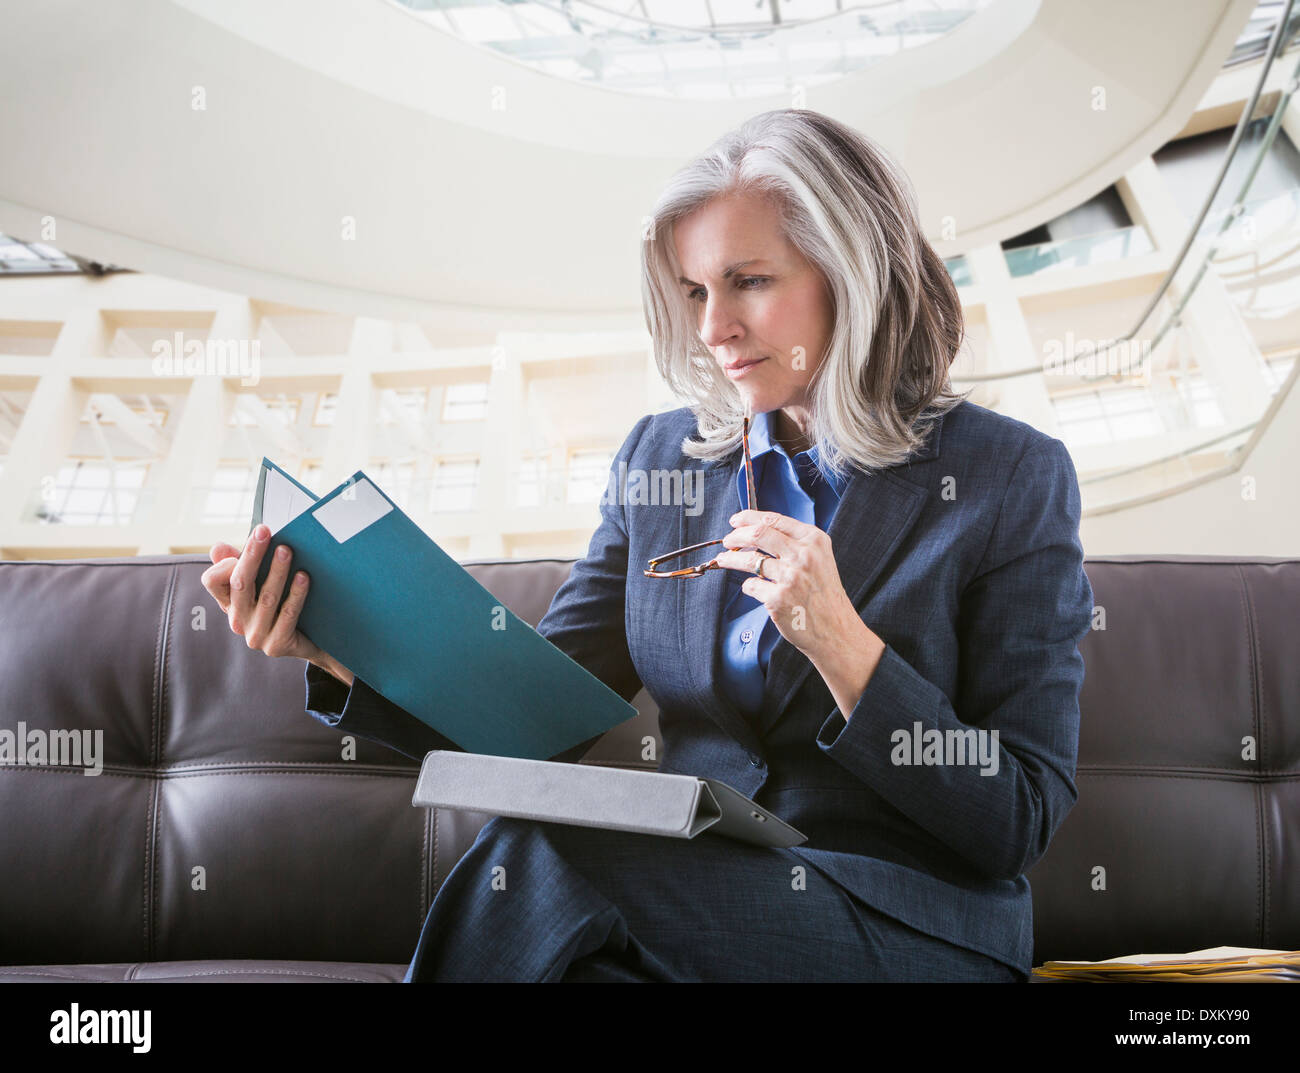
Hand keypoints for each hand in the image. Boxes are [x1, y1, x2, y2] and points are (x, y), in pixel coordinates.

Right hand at [201, 527, 354, 686]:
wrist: (310, 642)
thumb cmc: (283, 607)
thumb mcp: (261, 584)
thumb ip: (242, 565)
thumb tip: (218, 547)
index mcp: (230, 603)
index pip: (212, 580)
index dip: (227, 561)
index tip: (251, 540)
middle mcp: (238, 620)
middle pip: (239, 583)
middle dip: (252, 555)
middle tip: (264, 532)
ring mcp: (256, 635)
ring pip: (267, 598)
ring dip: (277, 571)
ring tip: (287, 551)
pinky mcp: (276, 645)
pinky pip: (288, 615)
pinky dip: (296, 594)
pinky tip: (304, 577)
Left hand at [714, 508, 884, 718]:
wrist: (836, 631)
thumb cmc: (824, 595)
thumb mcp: (820, 559)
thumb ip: (795, 543)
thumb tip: (756, 530)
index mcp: (814, 540)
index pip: (774, 520)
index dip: (749, 518)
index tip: (736, 521)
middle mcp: (804, 556)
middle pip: (758, 534)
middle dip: (736, 535)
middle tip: (727, 540)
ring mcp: (790, 577)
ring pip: (749, 560)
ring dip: (731, 559)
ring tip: (723, 559)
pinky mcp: (778, 599)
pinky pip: (751, 585)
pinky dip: (748, 586)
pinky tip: (754, 589)